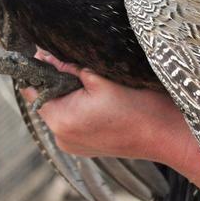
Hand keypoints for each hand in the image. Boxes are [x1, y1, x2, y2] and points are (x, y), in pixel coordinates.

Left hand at [20, 51, 193, 164]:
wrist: (166, 135)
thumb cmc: (137, 106)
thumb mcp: (100, 78)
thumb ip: (67, 67)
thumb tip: (45, 55)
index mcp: (61, 120)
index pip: (33, 90)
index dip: (39, 70)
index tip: (47, 53)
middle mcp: (62, 137)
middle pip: (45, 100)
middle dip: (55, 81)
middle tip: (72, 62)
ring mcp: (73, 145)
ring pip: (59, 110)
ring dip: (67, 94)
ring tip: (88, 81)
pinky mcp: (85, 147)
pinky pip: (71, 121)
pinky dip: (77, 108)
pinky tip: (95, 99)